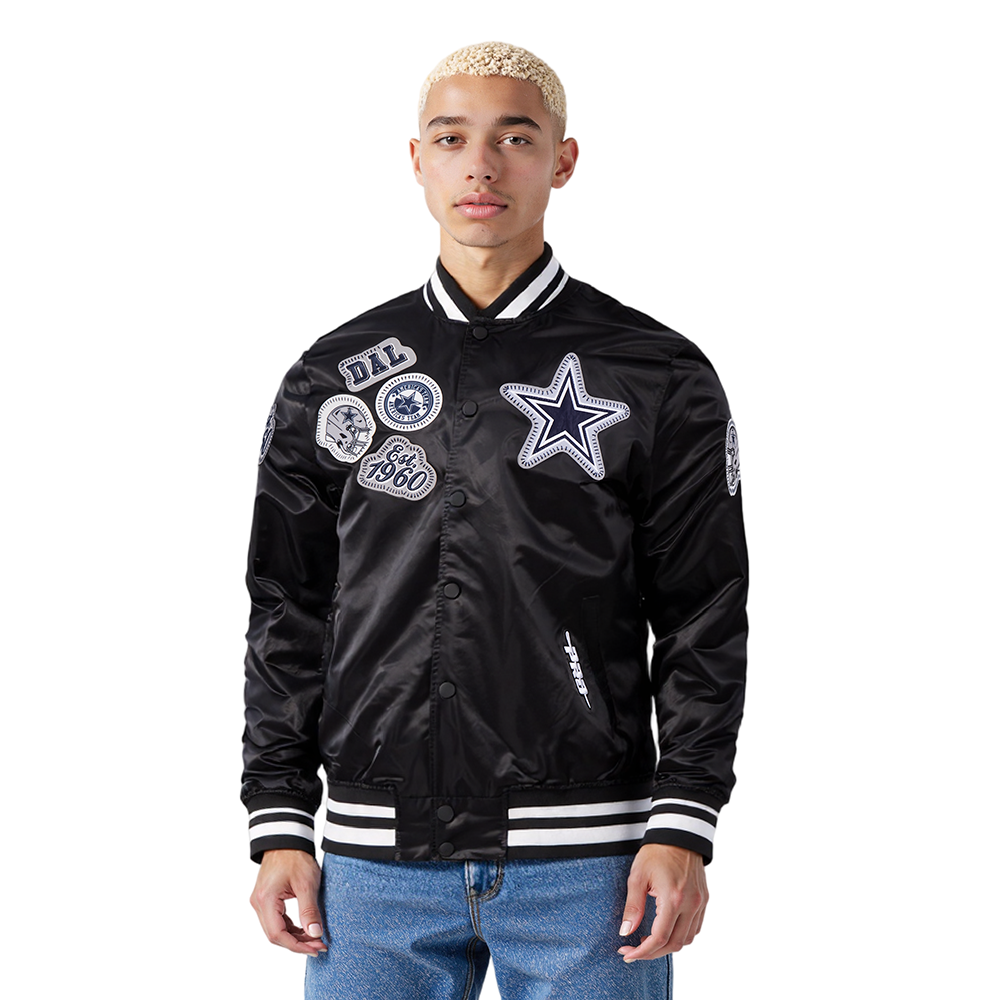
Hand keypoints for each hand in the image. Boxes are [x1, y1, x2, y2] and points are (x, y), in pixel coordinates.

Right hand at [249, 849, 326, 955]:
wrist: (287, 839)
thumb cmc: (295, 857)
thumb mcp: (306, 884)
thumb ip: (309, 910)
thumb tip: (315, 934)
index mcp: (265, 900)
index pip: (278, 935)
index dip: (297, 945)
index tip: (316, 948)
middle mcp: (258, 903)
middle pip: (275, 935)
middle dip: (298, 943)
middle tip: (319, 945)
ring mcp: (260, 901)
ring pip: (275, 929)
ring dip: (294, 936)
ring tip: (315, 938)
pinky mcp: (265, 899)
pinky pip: (276, 920)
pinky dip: (290, 927)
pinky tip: (305, 928)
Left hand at [617, 844, 707, 960]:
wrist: (679, 834)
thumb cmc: (656, 852)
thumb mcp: (637, 877)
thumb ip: (633, 907)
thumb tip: (625, 932)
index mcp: (673, 898)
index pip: (659, 938)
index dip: (642, 952)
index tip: (626, 954)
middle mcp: (691, 904)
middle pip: (674, 944)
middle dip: (652, 953)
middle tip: (633, 950)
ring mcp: (700, 903)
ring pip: (687, 939)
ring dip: (668, 946)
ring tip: (648, 941)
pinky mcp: (704, 900)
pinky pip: (695, 928)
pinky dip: (681, 935)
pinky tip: (666, 930)